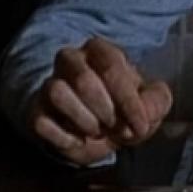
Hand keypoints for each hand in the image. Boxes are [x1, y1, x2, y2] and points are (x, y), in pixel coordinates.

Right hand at [28, 36, 172, 164]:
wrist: (93, 130)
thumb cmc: (121, 108)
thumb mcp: (148, 104)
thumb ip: (156, 101)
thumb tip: (145, 112)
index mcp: (100, 51)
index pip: (111, 67)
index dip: (127, 100)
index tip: (140, 125)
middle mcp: (70, 60)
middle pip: (83, 80)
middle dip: (107, 112)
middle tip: (117, 127)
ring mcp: (50, 84)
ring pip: (58, 93)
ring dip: (85, 121)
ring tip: (97, 130)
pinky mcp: (36, 110)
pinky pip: (43, 122)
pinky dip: (65, 138)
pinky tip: (79, 140)